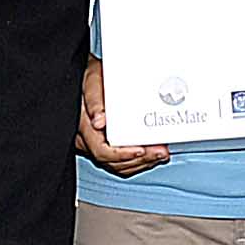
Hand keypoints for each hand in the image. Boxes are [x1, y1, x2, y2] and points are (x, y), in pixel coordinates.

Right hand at [78, 59, 169, 177]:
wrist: (91, 80)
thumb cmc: (92, 79)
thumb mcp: (92, 80)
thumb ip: (95, 100)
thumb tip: (99, 121)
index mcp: (84, 126)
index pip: (101, 151)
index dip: (122, 154)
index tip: (140, 150)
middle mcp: (89, 139)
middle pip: (114, 162)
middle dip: (139, 160)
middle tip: (159, 151)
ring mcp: (98, 144)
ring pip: (119, 165)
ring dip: (142, 162)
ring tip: (160, 153)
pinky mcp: (109, 145)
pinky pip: (123, 163)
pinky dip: (139, 161)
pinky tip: (152, 154)